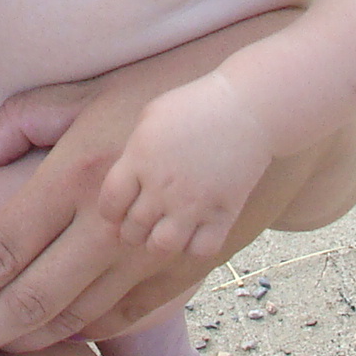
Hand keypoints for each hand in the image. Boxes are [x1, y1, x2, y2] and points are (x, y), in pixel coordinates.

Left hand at [0, 55, 200, 355]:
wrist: (250, 109)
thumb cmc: (159, 90)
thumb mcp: (81, 93)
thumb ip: (16, 125)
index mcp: (75, 176)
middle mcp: (109, 222)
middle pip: (29, 298)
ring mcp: (150, 252)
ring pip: (73, 318)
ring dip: (22, 341)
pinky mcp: (184, 269)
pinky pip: (121, 319)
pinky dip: (81, 335)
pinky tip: (53, 337)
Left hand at [98, 73, 273, 260]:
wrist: (246, 108)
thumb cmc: (194, 106)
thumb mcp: (150, 117)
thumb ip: (132, 152)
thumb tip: (124, 179)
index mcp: (140, 160)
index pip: (109, 205)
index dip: (111, 212)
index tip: (120, 208)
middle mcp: (163, 187)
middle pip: (132, 230)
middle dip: (131, 230)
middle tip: (141, 222)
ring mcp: (194, 203)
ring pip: (162, 246)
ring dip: (158, 242)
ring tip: (164, 229)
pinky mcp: (223, 214)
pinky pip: (200, 250)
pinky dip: (193, 247)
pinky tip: (194, 232)